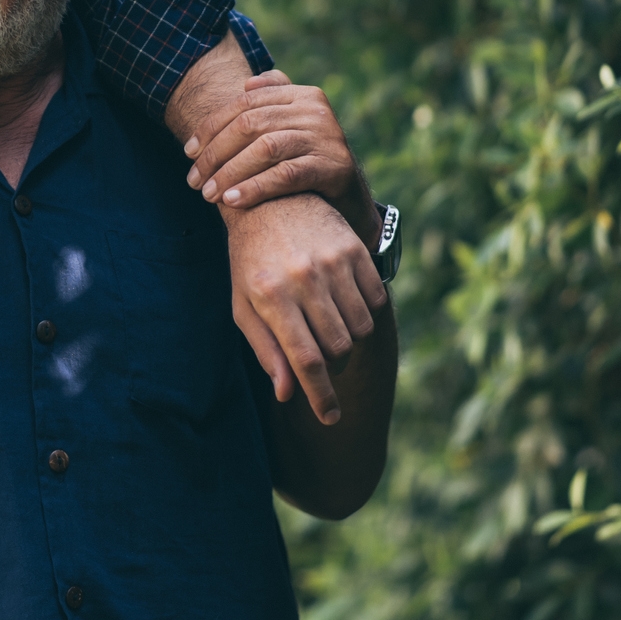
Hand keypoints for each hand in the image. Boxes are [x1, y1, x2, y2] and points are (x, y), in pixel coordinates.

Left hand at [184, 70, 379, 247]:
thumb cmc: (308, 161)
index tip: (189, 153)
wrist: (350, 199)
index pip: (244, 104)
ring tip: (209, 194)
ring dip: (230, 172)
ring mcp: (327, 137)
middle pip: (250, 125)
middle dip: (216, 153)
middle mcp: (316, 110)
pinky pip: (286, 174)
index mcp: (301, 94)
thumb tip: (246, 84)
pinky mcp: (335, 166)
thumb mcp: (291, 128)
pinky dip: (255, 187)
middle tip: (195, 181)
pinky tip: (233, 201)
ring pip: (265, 149)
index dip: (211, 127)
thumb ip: (271, 102)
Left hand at [223, 194, 387, 424]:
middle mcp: (303, 278)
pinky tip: (343, 303)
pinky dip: (365, 313)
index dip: (321, 395)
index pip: (305, 360)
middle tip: (319, 355)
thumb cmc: (249, 262)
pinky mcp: (354, 249)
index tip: (330, 417)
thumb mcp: (244, 305)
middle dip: (332, 364)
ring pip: (360, 328)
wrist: (268, 201)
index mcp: (270, 296)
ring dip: (348, 339)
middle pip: (337, 348)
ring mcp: (332, 262)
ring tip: (327, 325)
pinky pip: (376, 301)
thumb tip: (287, 393)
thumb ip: (266, 350)